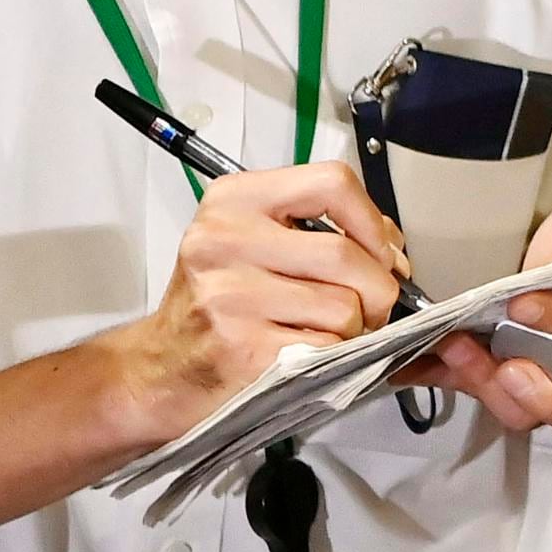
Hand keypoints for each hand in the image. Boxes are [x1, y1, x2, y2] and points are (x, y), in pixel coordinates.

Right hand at [106, 163, 409, 446]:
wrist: (160, 367)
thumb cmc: (218, 302)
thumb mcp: (256, 242)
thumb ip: (325, 229)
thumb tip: (391, 247)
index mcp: (234, 200)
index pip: (333, 183)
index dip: (374, 220)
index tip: (384, 250)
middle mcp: (224, 239)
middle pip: (346, 254)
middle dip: (378, 288)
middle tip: (369, 305)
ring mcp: (228, 294)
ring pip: (343, 305)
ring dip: (354, 326)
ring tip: (325, 328)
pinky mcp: (240, 345)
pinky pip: (325, 346)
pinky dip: (331, 354)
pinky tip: (302, 351)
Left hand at [406, 188, 551, 445]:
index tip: (522, 305)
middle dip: (542, 397)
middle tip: (506, 368)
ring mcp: (542, 377)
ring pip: (525, 411)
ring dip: (485, 384)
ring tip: (452, 347)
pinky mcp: (497, 374)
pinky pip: (469, 389)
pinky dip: (439, 379)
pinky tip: (411, 364)